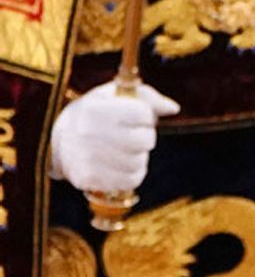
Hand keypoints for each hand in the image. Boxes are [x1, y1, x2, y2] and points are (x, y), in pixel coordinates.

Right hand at [49, 81, 179, 193]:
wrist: (59, 141)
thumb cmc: (95, 115)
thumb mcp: (114, 96)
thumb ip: (146, 97)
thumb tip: (173, 108)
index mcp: (94, 108)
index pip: (143, 113)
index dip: (144, 116)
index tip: (133, 116)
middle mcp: (88, 132)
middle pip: (146, 140)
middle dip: (144, 138)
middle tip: (129, 135)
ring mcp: (87, 157)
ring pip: (140, 162)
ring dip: (137, 157)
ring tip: (120, 150)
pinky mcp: (89, 178)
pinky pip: (131, 181)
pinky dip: (130, 174)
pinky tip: (117, 165)